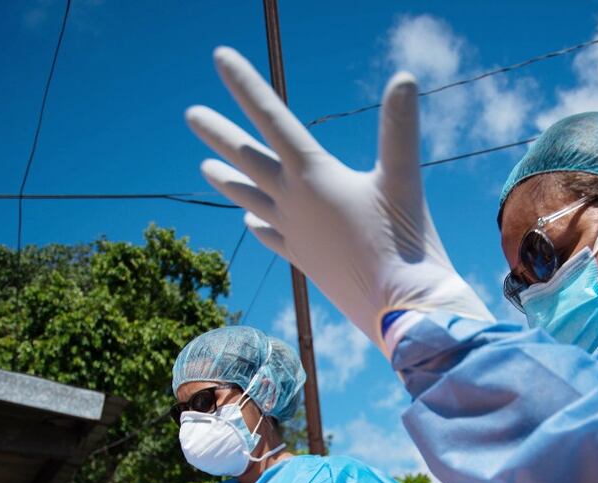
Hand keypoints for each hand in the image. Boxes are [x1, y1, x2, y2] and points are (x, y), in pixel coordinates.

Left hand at [186, 47, 493, 354]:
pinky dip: (258, 225)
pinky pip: (273, 237)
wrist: (400, 310)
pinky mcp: (306, 261)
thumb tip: (406, 75)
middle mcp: (294, 203)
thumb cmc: (406, 244)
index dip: (245, 84)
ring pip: (251, 199)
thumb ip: (400, 128)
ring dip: (228, 181)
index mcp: (313, 176)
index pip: (273, 117)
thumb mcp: (404, 180)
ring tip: (203, 169)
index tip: (219, 57)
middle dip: (220, 134)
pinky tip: (249, 221)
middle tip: (190, 115)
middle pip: (249, 159)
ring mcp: (296, 234)